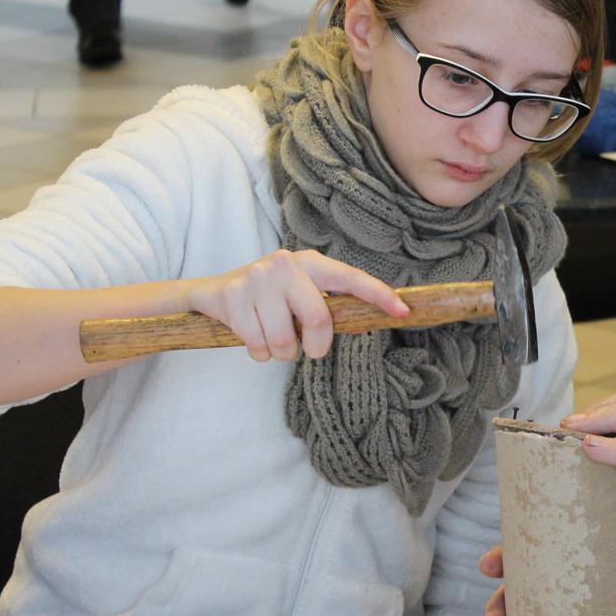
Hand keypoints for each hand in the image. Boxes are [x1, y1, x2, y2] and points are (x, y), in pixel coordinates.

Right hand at [183, 248, 405, 361]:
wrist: (211, 293)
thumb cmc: (268, 299)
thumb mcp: (299, 293)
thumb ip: (327, 306)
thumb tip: (368, 323)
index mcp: (310, 262)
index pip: (351, 279)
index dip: (379, 295)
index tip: (404, 312)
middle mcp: (286, 264)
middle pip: (318, 319)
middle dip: (316, 346)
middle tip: (309, 350)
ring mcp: (258, 278)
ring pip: (285, 340)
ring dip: (282, 353)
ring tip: (272, 338)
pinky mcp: (233, 297)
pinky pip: (258, 346)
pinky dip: (259, 353)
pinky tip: (251, 336)